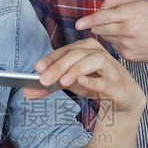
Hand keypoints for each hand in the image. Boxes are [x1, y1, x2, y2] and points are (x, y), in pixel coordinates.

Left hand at [24, 39, 145, 113]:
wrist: (121, 98)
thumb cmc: (95, 83)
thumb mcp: (69, 83)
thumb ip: (49, 86)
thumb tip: (26, 93)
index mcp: (84, 49)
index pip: (65, 50)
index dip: (51, 58)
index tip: (37, 68)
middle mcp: (97, 53)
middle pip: (77, 54)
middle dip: (59, 66)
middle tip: (44, 80)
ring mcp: (109, 67)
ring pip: (93, 61)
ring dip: (76, 70)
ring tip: (62, 82)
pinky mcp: (117, 83)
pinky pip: (106, 80)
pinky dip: (94, 81)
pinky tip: (82, 82)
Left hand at [75, 0, 147, 62]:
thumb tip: (100, 6)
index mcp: (131, 13)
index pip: (103, 17)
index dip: (89, 20)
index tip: (78, 24)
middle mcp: (127, 30)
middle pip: (100, 28)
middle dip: (99, 23)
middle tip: (113, 20)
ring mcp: (126, 45)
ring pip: (105, 37)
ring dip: (109, 31)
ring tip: (127, 28)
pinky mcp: (127, 55)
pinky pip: (113, 46)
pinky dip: (117, 41)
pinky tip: (131, 38)